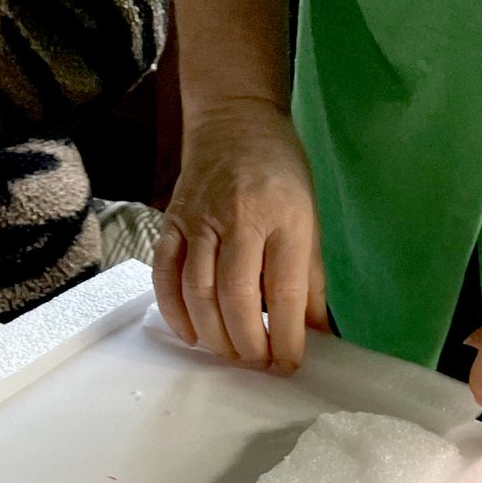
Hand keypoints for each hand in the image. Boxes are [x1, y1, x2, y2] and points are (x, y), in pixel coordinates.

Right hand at [153, 97, 327, 374]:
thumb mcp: (311, 219)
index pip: (284, 291)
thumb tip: (316, 336)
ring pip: (198, 292)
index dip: (286, 337)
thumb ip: (310, 281)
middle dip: (247, 344)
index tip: (289, 365)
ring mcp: (200, 219)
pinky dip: (175, 312)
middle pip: (235, 298)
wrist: (234, 118)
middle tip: (257, 364)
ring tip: (229, 354)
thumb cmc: (280, 172)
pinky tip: (192, 335)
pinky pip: (165, 275)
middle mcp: (239, 218)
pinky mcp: (171, 220)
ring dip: (213, 335)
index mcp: (284, 219)